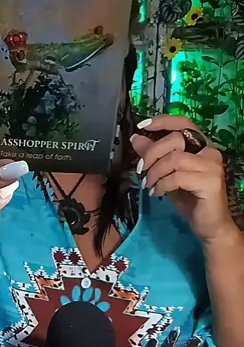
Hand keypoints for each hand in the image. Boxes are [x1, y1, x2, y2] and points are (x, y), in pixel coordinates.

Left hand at [130, 114, 233, 243]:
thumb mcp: (166, 174)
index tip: (142, 126)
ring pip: (174, 159)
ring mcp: (212, 166)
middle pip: (175, 139)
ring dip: (155, 172)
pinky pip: (177, 177)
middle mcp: (210, 151)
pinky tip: (158, 193)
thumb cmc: (189, 199)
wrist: (208, 225)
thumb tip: (136, 139)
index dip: (163, 121)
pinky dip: (162, 184)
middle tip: (141, 170)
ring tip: (149, 185)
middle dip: (151, 153)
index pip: (183, 122)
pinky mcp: (210, 182)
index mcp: (201, 145)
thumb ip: (154, 156)